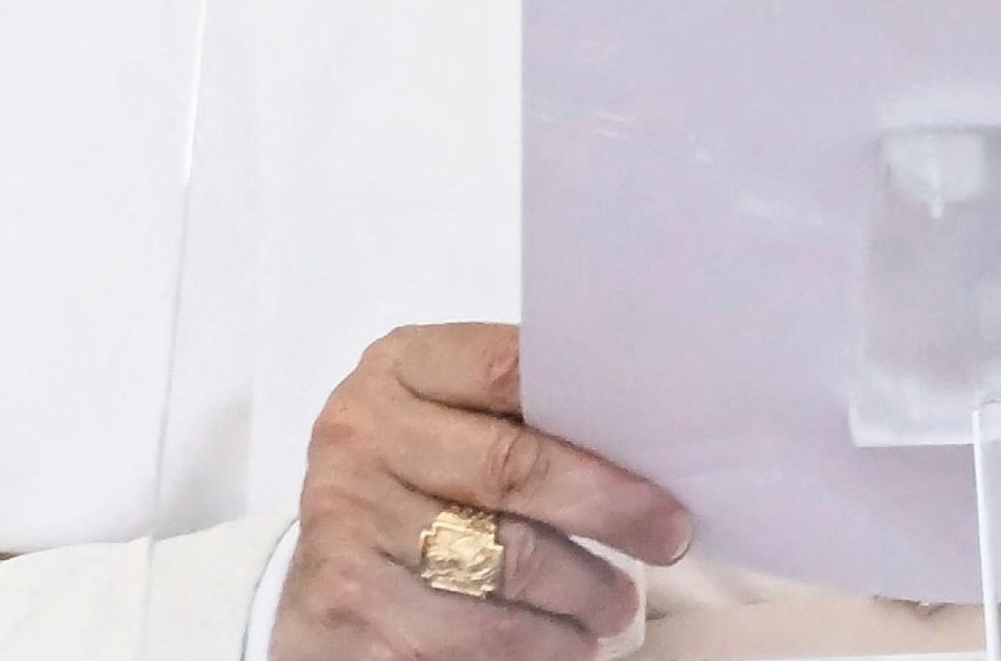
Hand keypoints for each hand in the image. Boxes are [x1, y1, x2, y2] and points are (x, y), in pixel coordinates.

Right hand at [271, 324, 690, 660]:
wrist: (332, 583)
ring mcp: (350, 517)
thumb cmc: (418, 495)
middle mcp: (360, 433)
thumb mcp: (449, 430)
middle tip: (668, 536)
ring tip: (611, 605)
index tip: (660, 455)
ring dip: (583, 591)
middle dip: (607, 506)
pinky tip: (565, 640)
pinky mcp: (354, 598)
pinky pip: (481, 629)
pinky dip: (545, 642)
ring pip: (505, 559)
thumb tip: (642, 436)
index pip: (504, 367)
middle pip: (510, 466)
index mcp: (395, 371)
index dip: (591, 409)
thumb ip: (518, 418)